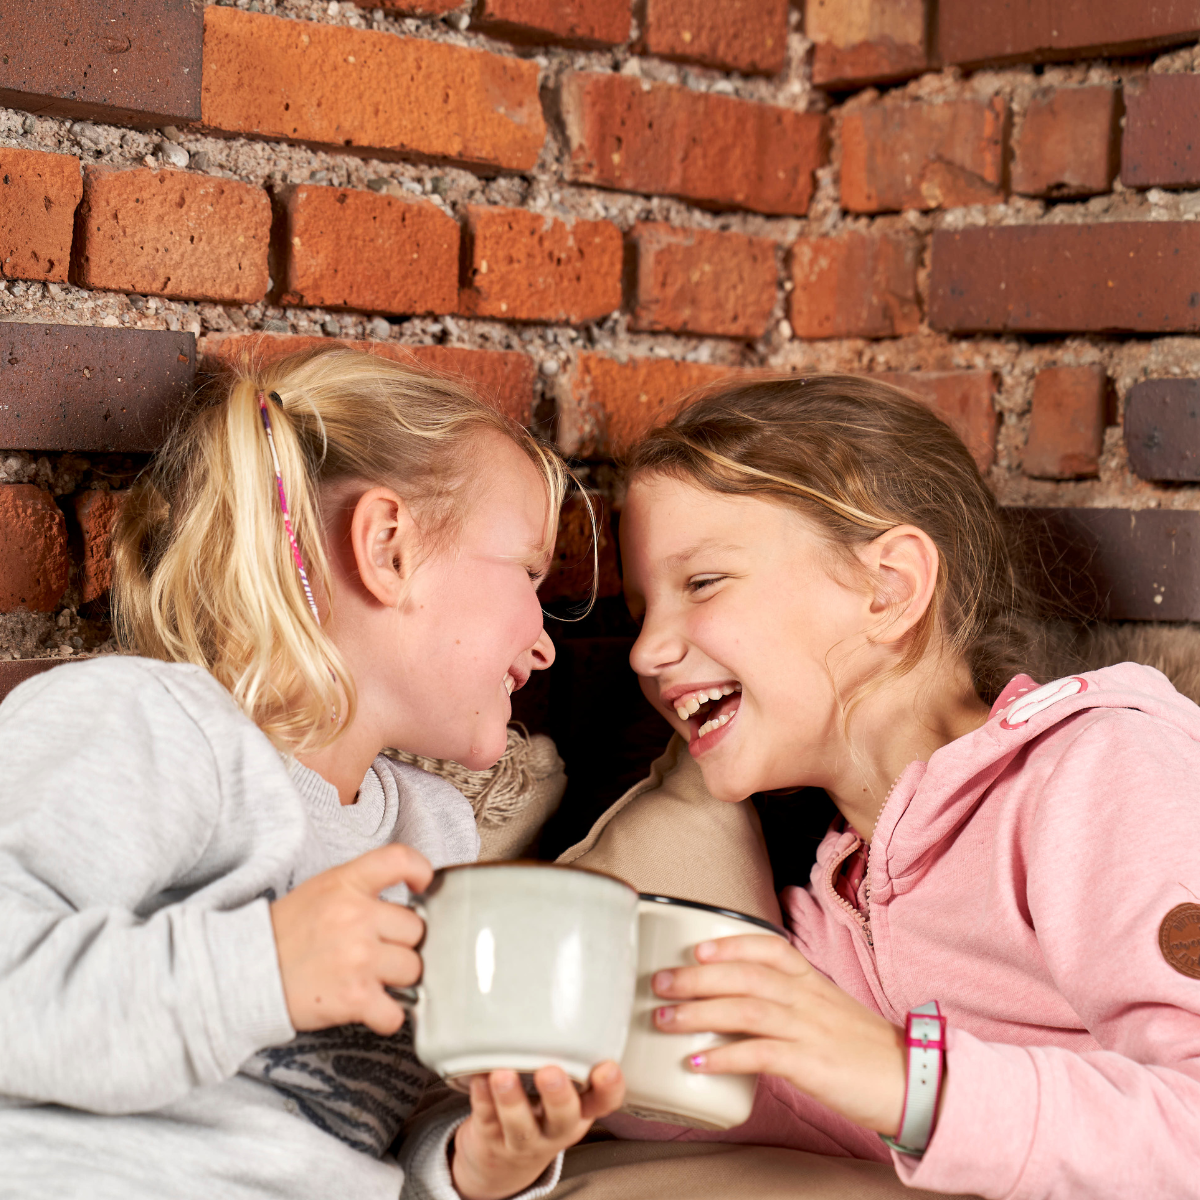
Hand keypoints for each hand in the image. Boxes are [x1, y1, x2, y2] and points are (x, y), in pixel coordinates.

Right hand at [270, 842, 432, 1035]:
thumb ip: (361, 888)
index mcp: (345, 884)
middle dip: (401, 943)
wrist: (243, 975)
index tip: (422, 884)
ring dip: (396, 979)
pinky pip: (397, 1011)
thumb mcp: (319, 891)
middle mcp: (356, 917)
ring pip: (413, 968)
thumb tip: (404, 902)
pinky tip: (370, 1008)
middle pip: (416, 928)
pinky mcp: (354, 997)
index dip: (419, 869)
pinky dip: (387, 1016)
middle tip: (376, 950)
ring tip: (369, 978)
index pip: (398, 859)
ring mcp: (358, 957)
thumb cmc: (282, 934)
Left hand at [451, 1062, 624, 1199]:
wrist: (503, 1162)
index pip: (604, 1102)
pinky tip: (478, 1079)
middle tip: (550, 1073)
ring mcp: (524, 1139)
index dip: (610, 1088)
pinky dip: (481, 1100)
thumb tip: (560, 1003)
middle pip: (564, 1118)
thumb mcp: (563, 1092)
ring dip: (512, 1100)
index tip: (607, 1067)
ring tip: (502, 1075)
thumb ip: (566, 1057)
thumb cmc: (539, 1110)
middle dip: (558, 1096)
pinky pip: (486, 1120)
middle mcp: (556, 1128)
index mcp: (581, 1110)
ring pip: (520, 1126)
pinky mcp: (492, 1140)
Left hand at [652, 934, 905, 1136]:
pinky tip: (697, 1062)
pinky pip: (761, 1055)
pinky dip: (724, 1057)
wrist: (911, 1082)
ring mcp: (809, 1029)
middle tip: (659, 982)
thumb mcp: (826, 1010)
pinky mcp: (811, 1064)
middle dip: (697, 977)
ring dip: (699, 1012)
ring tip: (664, 1019)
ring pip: (746, 1009)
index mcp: (811, 981)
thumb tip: (737, 1002)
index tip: (698, 947)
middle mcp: (807, 998)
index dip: (730, 944)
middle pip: (745, 975)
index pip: (769, 947)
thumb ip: (787, 999)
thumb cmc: (862, 1049)